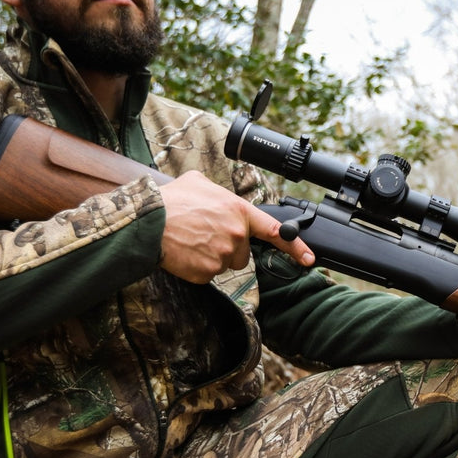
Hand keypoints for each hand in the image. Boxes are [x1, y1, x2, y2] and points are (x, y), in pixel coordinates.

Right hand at [158, 171, 313, 283]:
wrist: (148, 222)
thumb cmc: (171, 200)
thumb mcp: (199, 182)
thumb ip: (217, 191)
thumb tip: (216, 194)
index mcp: (239, 212)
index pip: (275, 231)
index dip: (295, 247)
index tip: (310, 258)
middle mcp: (237, 235)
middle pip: (243, 253)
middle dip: (227, 247)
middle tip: (204, 235)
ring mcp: (223, 256)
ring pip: (225, 264)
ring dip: (211, 257)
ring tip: (191, 241)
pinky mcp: (208, 273)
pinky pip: (208, 275)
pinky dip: (197, 268)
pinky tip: (185, 253)